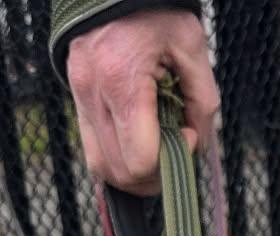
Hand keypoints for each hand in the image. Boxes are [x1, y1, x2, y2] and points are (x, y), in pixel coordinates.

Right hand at [66, 10, 218, 193]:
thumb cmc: (154, 6)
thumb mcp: (190, 44)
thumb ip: (202, 100)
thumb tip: (199, 144)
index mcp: (122, 81)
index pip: (140, 160)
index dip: (169, 161)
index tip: (187, 134)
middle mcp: (94, 94)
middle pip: (120, 173)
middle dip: (154, 175)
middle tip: (176, 149)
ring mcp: (80, 97)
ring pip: (102, 168)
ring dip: (134, 173)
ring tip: (158, 151)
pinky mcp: (77, 97)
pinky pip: (94, 148)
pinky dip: (119, 156)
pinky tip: (140, 140)